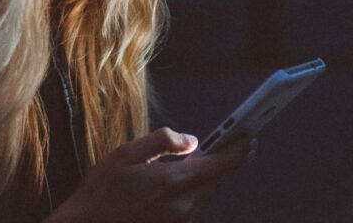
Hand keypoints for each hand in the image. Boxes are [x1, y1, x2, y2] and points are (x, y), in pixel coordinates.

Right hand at [45, 127, 254, 222]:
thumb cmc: (103, 190)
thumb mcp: (127, 153)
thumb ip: (163, 142)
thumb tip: (192, 140)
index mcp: (174, 181)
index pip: (220, 164)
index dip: (238, 150)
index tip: (250, 139)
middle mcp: (183, 204)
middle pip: (216, 180)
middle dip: (223, 162)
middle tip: (226, 144)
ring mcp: (180, 219)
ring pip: (206, 194)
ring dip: (207, 178)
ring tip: (198, 162)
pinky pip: (194, 206)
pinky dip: (195, 192)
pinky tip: (179, 184)